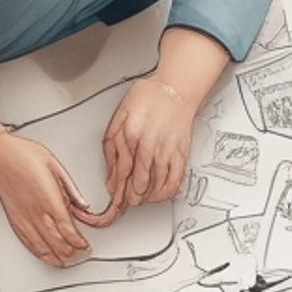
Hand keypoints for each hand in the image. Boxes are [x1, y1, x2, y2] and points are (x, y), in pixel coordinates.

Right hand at [0, 133, 106, 265]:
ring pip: (43, 248)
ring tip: (69, 261)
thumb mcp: (56, 166)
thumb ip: (71, 190)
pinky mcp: (14, 221)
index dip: (79, 243)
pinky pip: (28, 244)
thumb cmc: (24, 156)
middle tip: (82, 254)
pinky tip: (47, 257)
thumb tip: (83, 206)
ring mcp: (24, 219)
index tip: (86, 246)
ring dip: (58, 258)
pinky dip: (40, 254)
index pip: (68, 231)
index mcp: (50, 200)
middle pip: (58, 244)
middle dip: (73, 253)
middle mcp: (36, 213)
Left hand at [97, 77, 196, 227]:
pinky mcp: (181, 154)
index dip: (117, 188)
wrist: (175, 89)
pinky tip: (160, 195)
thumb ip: (112, 144)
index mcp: (130, 136)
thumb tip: (110, 172)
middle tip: (127, 202)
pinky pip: (175, 180)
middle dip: (131, 196)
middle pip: (138, 182)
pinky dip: (167, 192)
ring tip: (141, 199)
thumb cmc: (148, 99)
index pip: (121, 172)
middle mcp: (149, 146)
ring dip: (146, 197)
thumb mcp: (119, 117)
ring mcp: (166, 151)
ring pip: (155, 185)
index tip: (114, 197)